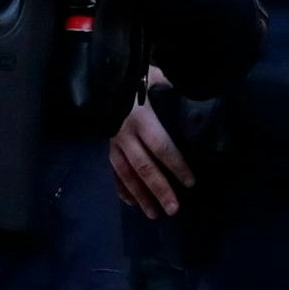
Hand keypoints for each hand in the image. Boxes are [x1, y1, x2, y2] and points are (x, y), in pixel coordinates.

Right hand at [109, 75, 195, 216]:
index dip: (176, 165)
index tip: (190, 182)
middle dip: (159, 189)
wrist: (96, 75)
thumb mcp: (152, 75)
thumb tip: (193, 88)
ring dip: (140, 196)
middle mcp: (126, 135)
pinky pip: (113, 171)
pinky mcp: (106, 146)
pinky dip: (121, 188)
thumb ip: (170, 85)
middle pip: (144, 167)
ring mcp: (113, 143)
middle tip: (173, 210)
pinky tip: (131, 203)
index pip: (162, 147)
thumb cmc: (130, 75)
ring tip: (154, 214)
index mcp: (141, 119)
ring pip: (127, 174)